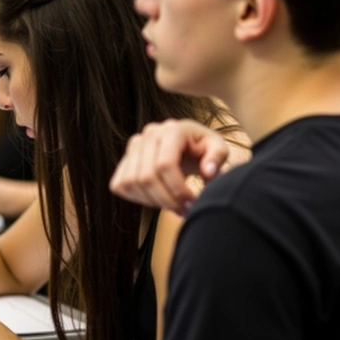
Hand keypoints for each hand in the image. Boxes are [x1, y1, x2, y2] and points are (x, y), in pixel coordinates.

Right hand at [110, 119, 228, 214]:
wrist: (187, 145)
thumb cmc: (203, 148)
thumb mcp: (218, 148)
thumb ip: (218, 157)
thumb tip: (208, 171)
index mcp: (172, 129)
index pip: (164, 164)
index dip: (177, 190)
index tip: (192, 202)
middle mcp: (148, 134)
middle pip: (146, 177)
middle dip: (166, 200)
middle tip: (184, 210)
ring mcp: (133, 146)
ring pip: (131, 183)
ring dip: (152, 202)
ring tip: (172, 205)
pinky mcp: (124, 160)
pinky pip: (120, 185)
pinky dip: (137, 199)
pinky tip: (157, 200)